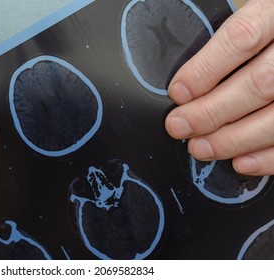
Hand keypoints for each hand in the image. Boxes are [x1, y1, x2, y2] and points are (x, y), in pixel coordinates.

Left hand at [165, 0, 273, 175]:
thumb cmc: (273, 31)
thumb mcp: (257, 18)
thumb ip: (229, 43)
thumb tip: (186, 83)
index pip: (242, 39)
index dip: (205, 70)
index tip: (178, 92)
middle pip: (257, 85)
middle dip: (210, 112)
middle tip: (179, 126)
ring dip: (232, 140)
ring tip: (200, 147)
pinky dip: (267, 157)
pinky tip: (240, 162)